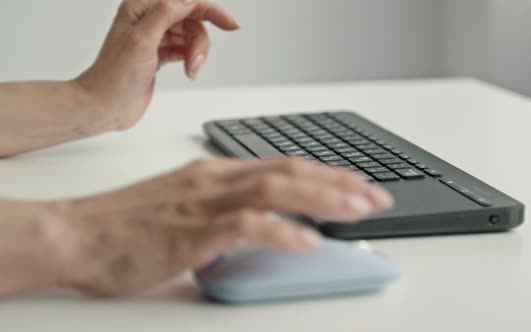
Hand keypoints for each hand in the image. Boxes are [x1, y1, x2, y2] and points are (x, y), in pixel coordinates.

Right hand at [52, 158, 393, 296]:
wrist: (78, 234)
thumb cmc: (128, 224)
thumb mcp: (186, 207)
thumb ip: (226, 209)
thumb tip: (267, 225)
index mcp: (215, 173)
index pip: (282, 164)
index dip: (325, 173)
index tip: (356, 184)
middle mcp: (215, 180)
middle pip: (289, 171)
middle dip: (339, 183)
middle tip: (376, 197)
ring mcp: (204, 203)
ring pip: (276, 189)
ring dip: (322, 199)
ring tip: (358, 210)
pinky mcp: (191, 231)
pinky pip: (246, 225)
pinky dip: (281, 231)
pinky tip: (308, 241)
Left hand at [75, 0, 238, 130]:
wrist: (104, 106)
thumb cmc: (114, 77)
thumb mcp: (142, 40)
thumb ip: (165, 14)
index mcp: (140, 8)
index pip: (185, 1)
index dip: (210, 10)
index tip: (231, 25)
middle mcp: (148, 19)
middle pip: (192, 19)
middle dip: (200, 41)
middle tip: (195, 62)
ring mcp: (154, 38)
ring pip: (191, 36)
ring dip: (196, 53)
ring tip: (190, 70)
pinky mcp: (158, 54)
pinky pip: (185, 48)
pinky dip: (191, 59)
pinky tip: (188, 70)